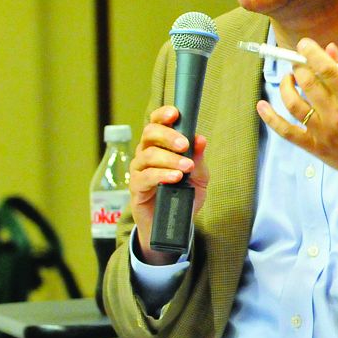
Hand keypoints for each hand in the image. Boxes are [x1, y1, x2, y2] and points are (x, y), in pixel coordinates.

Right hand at [128, 105, 208, 263]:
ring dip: (169, 159)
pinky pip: (146, 177)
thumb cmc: (184, 194)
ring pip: (148, 155)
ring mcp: (139, 170)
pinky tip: (175, 178)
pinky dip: (162, 175)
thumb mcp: (198, 176)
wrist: (176, 224)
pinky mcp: (136, 188)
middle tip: (184, 144)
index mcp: (160, 145)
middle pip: (149, 133)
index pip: (156, 123)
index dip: (163, 115)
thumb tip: (201, 139)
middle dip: (168, 135)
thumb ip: (198, 158)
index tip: (175, 113)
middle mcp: (146, 153)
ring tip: (186, 167)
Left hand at [254, 38, 337, 184]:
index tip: (304, 44)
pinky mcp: (315, 147)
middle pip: (308, 84)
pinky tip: (262, 105)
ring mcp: (324, 133)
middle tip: (298, 62)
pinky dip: (271, 118)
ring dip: (286, 86)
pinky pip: (287, 132)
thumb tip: (329, 49)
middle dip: (299, 67)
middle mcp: (337, 116)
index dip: (312, 53)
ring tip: (288, 78)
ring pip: (294, 104)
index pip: (328, 70)